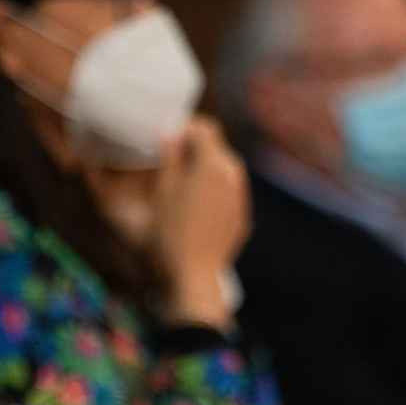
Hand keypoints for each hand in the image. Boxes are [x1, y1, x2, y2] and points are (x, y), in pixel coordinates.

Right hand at [149, 117, 249, 327]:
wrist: (194, 277)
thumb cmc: (171, 233)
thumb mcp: (163, 190)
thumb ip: (170, 157)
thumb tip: (171, 134)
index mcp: (214, 163)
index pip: (206, 128)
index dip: (185, 128)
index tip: (167, 138)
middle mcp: (234, 175)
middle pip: (216, 148)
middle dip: (195, 149)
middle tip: (170, 162)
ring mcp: (241, 197)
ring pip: (223, 171)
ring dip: (204, 171)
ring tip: (180, 187)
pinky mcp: (242, 217)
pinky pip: (228, 194)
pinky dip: (213, 192)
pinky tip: (194, 210)